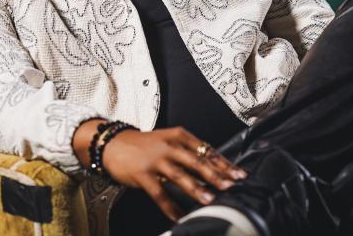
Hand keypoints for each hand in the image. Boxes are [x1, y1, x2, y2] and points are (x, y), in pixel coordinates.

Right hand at [101, 126, 248, 221]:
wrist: (113, 143)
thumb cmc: (145, 144)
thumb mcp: (168, 140)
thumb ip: (189, 151)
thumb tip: (215, 168)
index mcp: (178, 136)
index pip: (206, 150)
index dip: (224, 163)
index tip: (239, 174)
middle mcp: (169, 146)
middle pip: (196, 161)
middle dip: (216, 175)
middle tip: (231, 186)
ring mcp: (155, 160)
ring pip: (180, 176)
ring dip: (196, 189)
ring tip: (210, 200)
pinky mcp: (143, 174)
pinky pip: (159, 193)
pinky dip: (170, 206)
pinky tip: (179, 216)